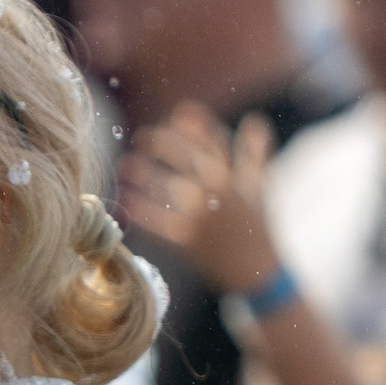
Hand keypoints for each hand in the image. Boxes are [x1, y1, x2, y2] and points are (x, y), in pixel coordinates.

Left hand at [118, 106, 282, 295]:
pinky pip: (160, 223)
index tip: (180, 112)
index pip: (215, 145)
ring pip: (171, 189)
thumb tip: (254, 120)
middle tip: (142, 136)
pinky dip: (142, 212)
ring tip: (126, 164)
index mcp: (237, 179)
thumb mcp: (260, 186)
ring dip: (146, 176)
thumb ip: (255, 153)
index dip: (197, 127)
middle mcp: (220, 195)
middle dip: (165, 144)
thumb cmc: (258, 224)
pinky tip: (126, 199)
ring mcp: (203, 218)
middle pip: (189, 161)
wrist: (258, 272)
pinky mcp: (189, 241)